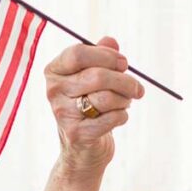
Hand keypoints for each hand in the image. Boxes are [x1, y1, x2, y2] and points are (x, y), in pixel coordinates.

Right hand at [43, 36, 145, 172]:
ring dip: (125, 100)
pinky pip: (111, 118)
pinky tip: (119, 117)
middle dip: (125, 81)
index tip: (124, 63)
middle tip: (138, 88)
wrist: (82, 148)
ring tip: (125, 103)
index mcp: (54, 71)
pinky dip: (122, 116)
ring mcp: (62, 113)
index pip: (79, 53)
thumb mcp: (93, 77)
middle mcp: (53, 90)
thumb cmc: (89, 105)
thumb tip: (111, 41)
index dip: (106, 56)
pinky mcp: (76, 134)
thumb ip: (101, 56)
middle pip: (98, 76)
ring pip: (106, 98)